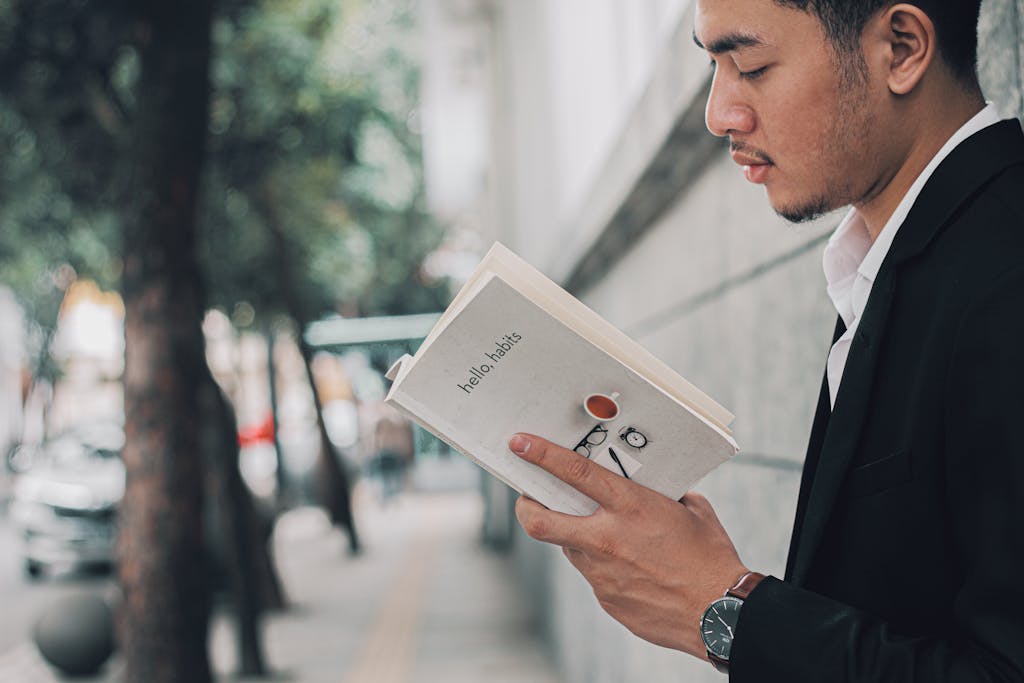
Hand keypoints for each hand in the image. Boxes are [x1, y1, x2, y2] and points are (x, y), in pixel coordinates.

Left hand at [509, 433, 747, 657]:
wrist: (722, 615)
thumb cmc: (712, 558)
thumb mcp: (692, 510)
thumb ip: (665, 493)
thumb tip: (651, 484)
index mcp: (631, 508)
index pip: (574, 473)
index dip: (541, 455)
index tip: (519, 443)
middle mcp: (608, 539)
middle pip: (540, 522)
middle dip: (527, 506)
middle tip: (529, 497)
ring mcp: (602, 573)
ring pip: (569, 548)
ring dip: (576, 536)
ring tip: (602, 532)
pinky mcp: (608, 599)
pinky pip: (595, 575)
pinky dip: (604, 565)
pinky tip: (631, 567)